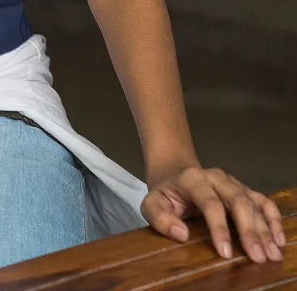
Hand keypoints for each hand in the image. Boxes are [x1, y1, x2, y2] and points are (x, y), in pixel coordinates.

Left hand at [142, 166, 284, 263]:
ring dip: (265, 228)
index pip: (209, 202)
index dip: (219, 227)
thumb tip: (181, 234)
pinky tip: (278, 238)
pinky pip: (262, 201)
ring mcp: (232, 182)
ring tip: (272, 254)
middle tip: (257, 257)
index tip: (225, 253)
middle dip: (249, 230)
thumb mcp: (151, 203)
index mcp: (192, 179)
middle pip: (237, 201)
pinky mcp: (243, 189)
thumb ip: (159, 218)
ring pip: (253, 202)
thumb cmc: (165, 193)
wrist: (175, 172)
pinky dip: (273, 218)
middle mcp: (216, 177)